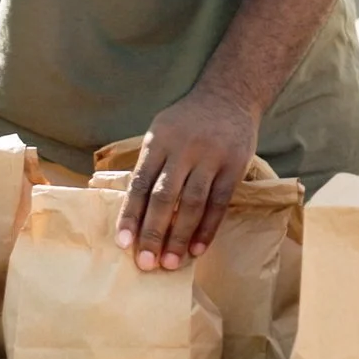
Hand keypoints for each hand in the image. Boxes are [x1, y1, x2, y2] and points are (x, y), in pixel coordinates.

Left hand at [115, 86, 260, 270]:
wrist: (230, 95)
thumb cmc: (188, 120)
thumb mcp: (161, 131)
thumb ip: (150, 165)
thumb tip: (133, 211)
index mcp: (159, 141)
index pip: (140, 184)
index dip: (130, 215)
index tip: (123, 244)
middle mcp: (184, 148)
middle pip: (164, 197)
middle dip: (153, 233)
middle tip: (145, 263)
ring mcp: (211, 157)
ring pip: (192, 203)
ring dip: (180, 237)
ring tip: (170, 263)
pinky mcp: (235, 165)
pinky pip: (219, 202)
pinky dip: (208, 228)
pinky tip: (198, 249)